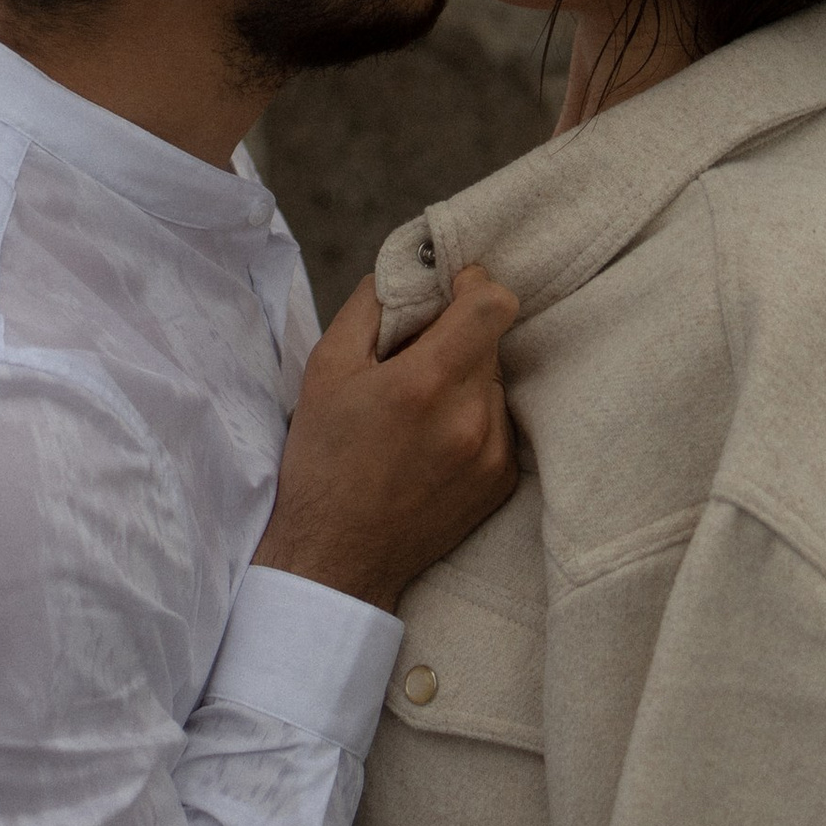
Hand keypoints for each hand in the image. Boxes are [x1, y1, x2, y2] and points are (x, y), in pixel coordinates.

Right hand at [253, 267, 519, 612]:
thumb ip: (371, 305)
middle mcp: (471, 418)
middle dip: (457, 336)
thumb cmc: (323, 458)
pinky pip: (499, 422)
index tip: (449, 291)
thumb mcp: (325, 368)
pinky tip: (431, 443)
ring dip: (465, 379)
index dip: (474, 285)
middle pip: (490, 341)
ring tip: (417, 410)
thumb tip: (411, 269)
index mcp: (426, 383)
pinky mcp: (502, 482)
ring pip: (495, 381)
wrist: (337, 556)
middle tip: (412, 359)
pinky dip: (472, 417)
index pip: (494, 304)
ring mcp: (492, 454)